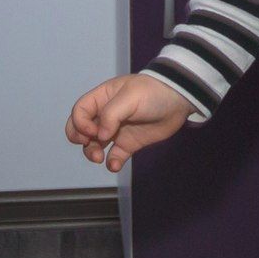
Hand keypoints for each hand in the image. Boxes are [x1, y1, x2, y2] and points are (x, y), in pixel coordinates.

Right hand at [64, 72, 195, 171]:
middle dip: (79, 139)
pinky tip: (114, 165)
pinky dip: (111, 163)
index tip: (92, 131)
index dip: (79, 123)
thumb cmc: (153, 92)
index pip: (79, 111)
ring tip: (99, 158)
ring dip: (92, 153)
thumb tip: (101, 136)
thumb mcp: (130, 97)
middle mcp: (105, 115)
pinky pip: (114, 156)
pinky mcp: (129, 143)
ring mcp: (116, 130)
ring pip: (94, 145)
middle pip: (80, 129)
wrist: (179, 100)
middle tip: (89, 144)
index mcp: (102, 98)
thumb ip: (111, 114)